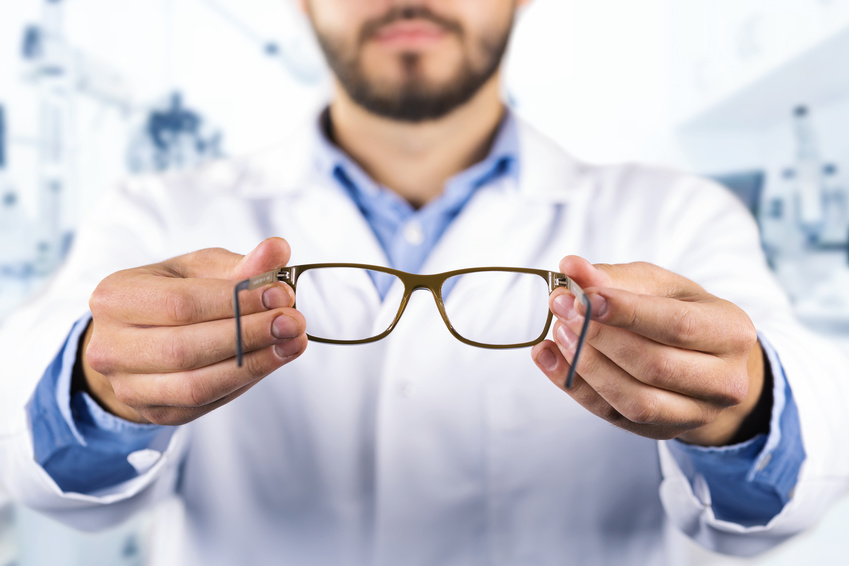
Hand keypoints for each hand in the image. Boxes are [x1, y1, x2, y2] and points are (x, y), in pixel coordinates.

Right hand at [79, 238, 306, 424]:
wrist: (137, 340)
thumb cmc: (170, 296)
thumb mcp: (197, 270)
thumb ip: (238, 264)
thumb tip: (278, 250)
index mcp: (115, 298)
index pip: (181, 304)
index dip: (235, 302)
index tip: (281, 295)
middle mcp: (111, 347)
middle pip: (186, 349)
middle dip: (248, 335)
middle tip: (293, 322)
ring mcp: (129, 386)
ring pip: (195, 385)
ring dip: (253, 364)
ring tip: (292, 343)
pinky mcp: (155, 412)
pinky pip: (204, 404)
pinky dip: (244, 382)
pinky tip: (272, 360)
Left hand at [532, 257, 767, 446]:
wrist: (707, 362)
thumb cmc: (680, 313)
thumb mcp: (658, 285)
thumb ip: (615, 276)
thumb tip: (571, 266)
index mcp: (732, 333)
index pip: (678, 326)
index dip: (627, 312)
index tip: (583, 295)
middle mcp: (724, 381)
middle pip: (654, 366)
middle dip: (599, 336)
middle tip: (561, 307)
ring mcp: (696, 414)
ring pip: (635, 401)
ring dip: (587, 366)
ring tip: (557, 333)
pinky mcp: (663, 432)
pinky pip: (613, 415)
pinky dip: (576, 387)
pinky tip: (550, 358)